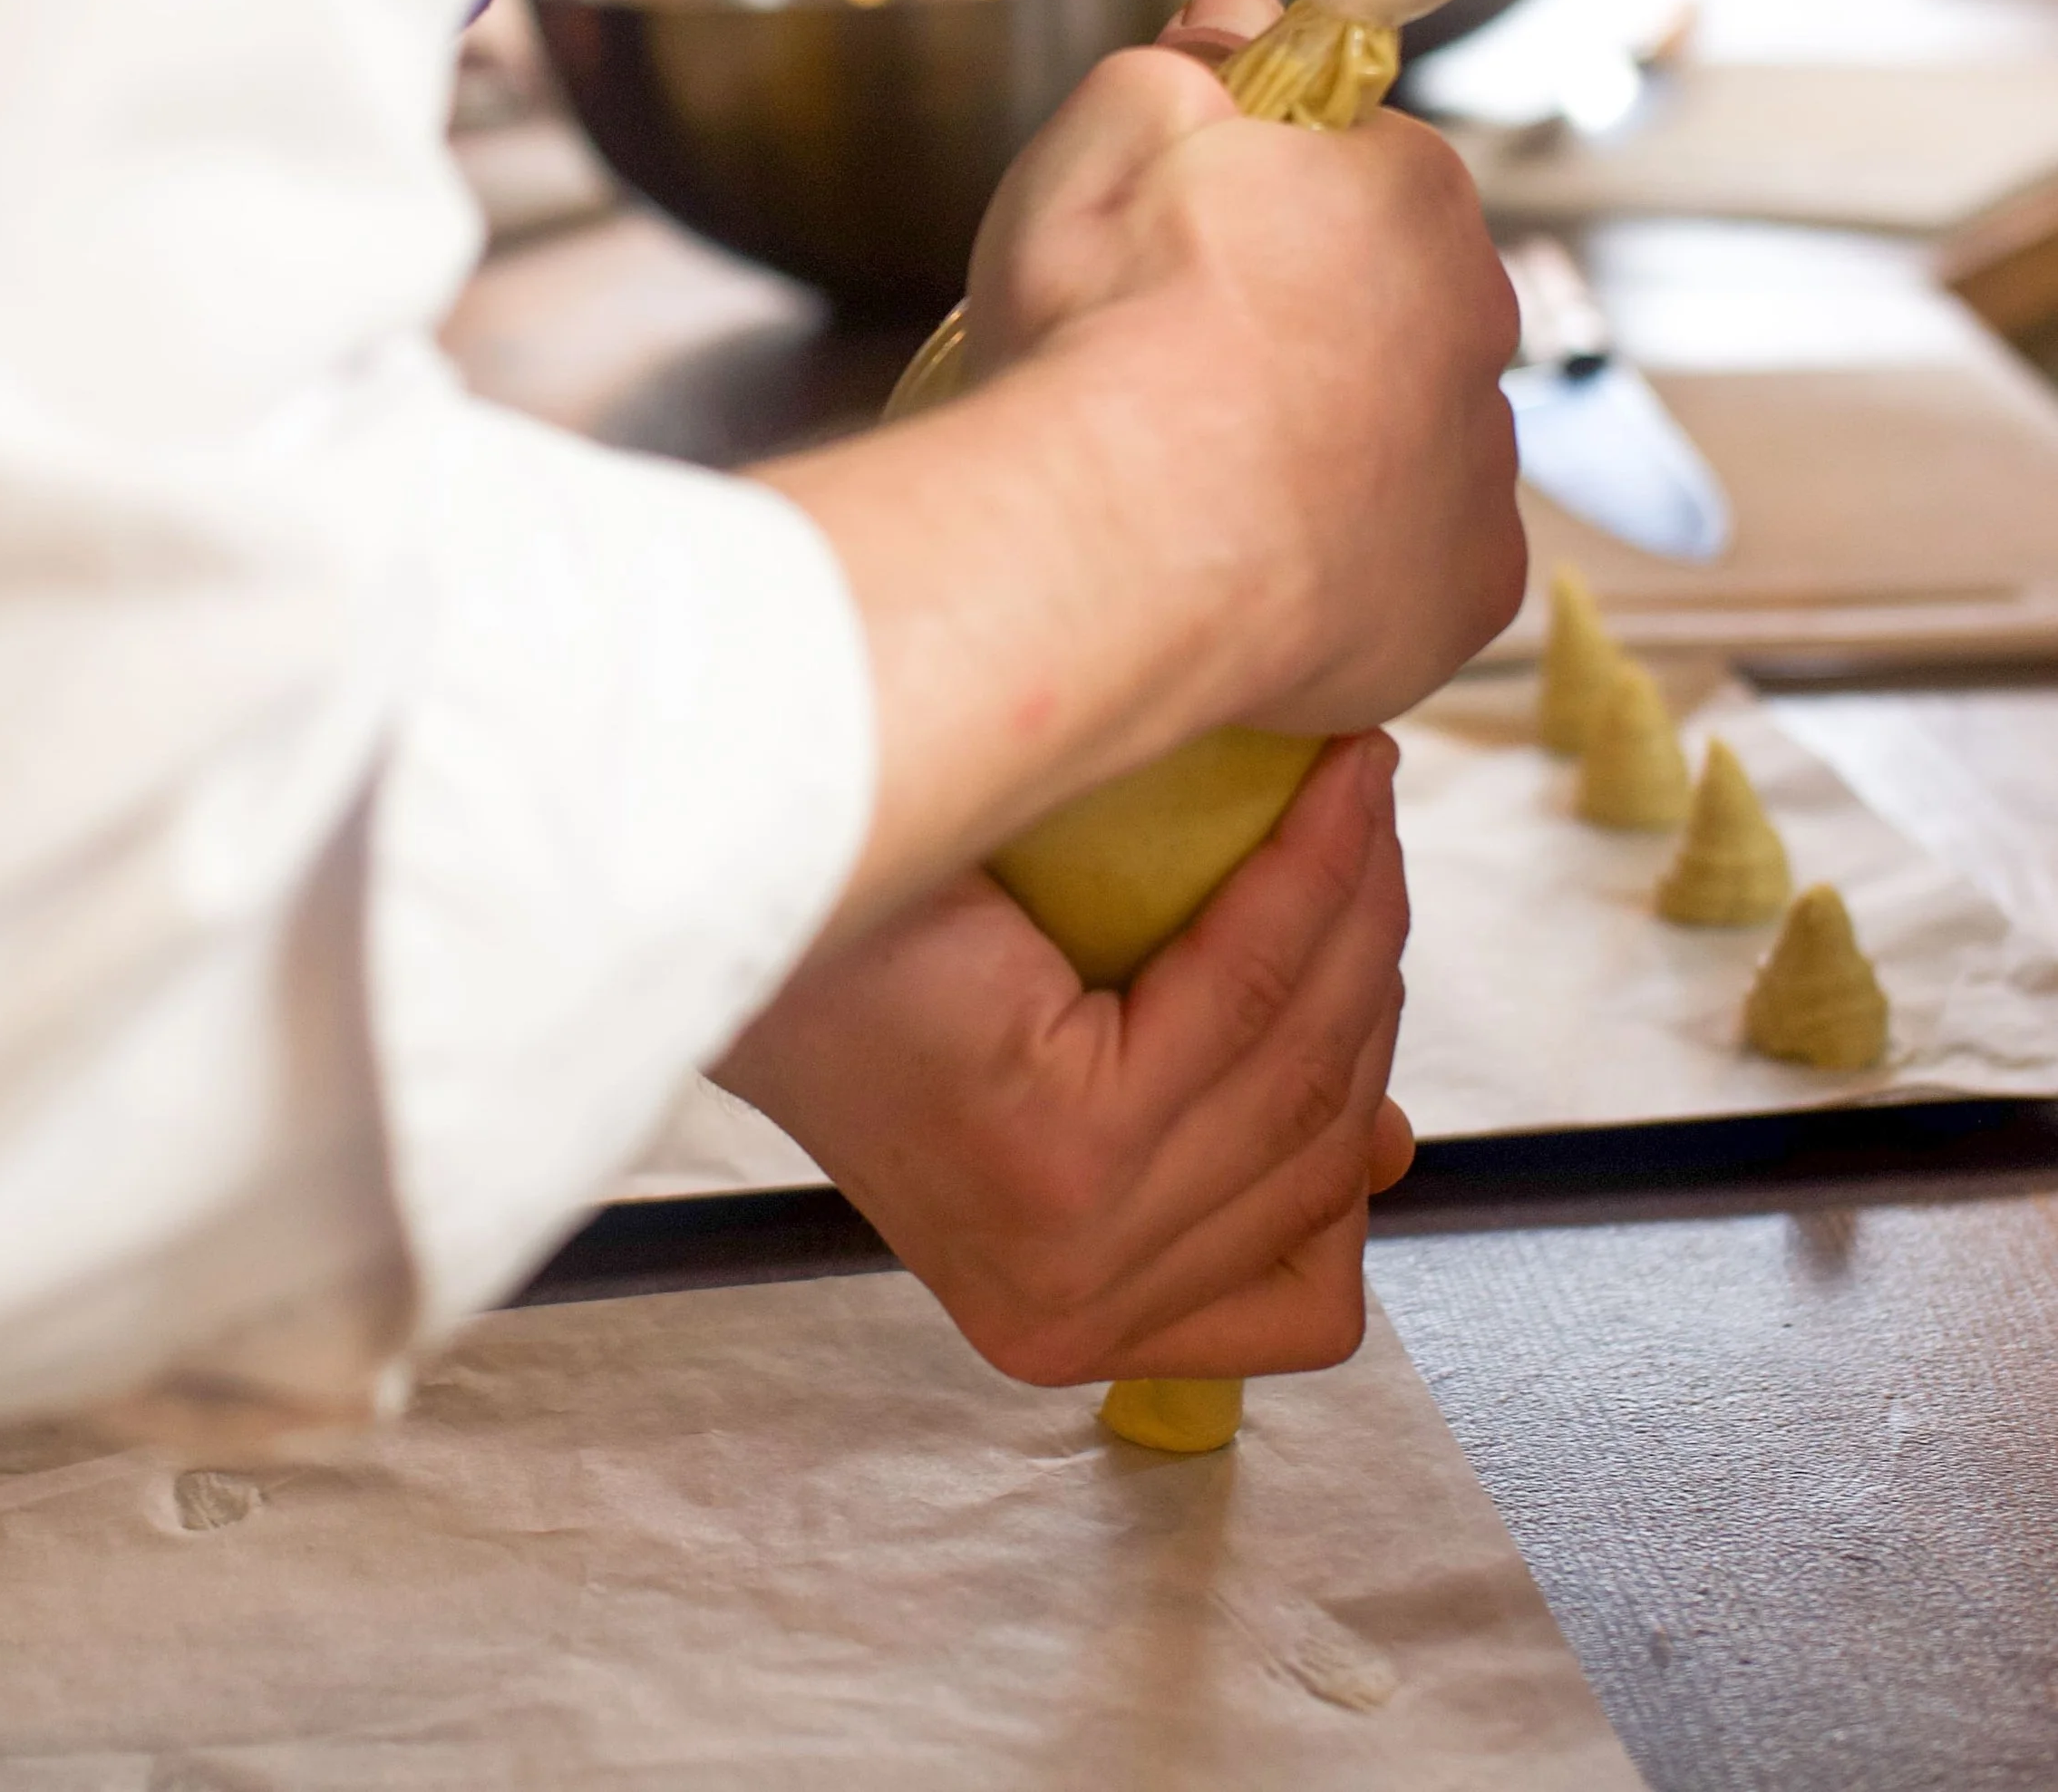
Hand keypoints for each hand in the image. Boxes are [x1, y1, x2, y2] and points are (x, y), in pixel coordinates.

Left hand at [718, 731, 1411, 1381]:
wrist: (735, 857)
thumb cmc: (879, 941)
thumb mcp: (1069, 1073)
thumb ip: (1212, 1126)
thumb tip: (1379, 1145)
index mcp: (1069, 1323)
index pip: (1311, 1277)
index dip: (1371, 1108)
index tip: (1374, 967)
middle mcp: (1065, 1316)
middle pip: (1328, 1155)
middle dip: (1373, 975)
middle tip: (1362, 831)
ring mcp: (1061, 1250)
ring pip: (1308, 1070)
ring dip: (1360, 908)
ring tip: (1348, 791)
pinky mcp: (1056, 1159)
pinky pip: (1251, 997)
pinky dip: (1309, 881)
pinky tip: (1316, 790)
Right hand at [962, 0, 1523, 733]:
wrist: (1105, 545)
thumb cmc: (1107, 328)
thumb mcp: (1115, 121)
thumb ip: (1198, 56)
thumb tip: (1242, 20)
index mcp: (1415, 194)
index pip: (1364, 167)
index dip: (1267, 198)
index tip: (1191, 240)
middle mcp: (1480, 328)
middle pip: (1395, 306)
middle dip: (1308, 324)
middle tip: (1180, 363)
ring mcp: (1482, 474)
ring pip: (1406, 439)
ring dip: (1328, 447)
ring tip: (1199, 478)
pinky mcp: (1465, 600)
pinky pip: (1409, 565)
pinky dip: (1342, 565)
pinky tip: (1249, 565)